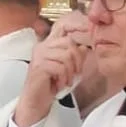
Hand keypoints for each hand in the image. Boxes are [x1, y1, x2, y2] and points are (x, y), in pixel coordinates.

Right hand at [14, 12, 90, 126]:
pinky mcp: (38, 66)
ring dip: (71, 71)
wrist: (35, 103)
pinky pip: (60, 67)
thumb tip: (87, 45)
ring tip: (67, 80)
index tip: (90, 29)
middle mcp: (43, 45)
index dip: (77, 23)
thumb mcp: (66, 67)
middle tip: (77, 72)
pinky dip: (64, 78)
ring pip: (66, 54)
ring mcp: (39, 55)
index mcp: (50, 43)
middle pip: (69, 41)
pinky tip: (60, 84)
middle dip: (78, 58)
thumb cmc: (51, 84)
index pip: (63, 23)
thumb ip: (74, 54)